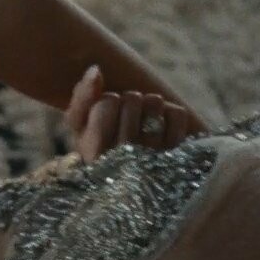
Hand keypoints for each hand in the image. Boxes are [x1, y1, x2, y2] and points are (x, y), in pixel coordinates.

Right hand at [64, 65, 208, 161]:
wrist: (135, 189)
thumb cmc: (102, 148)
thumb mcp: (81, 127)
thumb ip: (82, 98)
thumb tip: (96, 70)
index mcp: (94, 154)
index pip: (107, 102)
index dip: (109, 100)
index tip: (109, 114)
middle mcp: (124, 161)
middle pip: (132, 99)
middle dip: (130, 101)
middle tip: (129, 116)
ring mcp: (154, 160)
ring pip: (155, 103)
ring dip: (151, 104)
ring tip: (146, 120)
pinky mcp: (178, 158)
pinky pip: (177, 114)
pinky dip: (172, 113)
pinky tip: (164, 127)